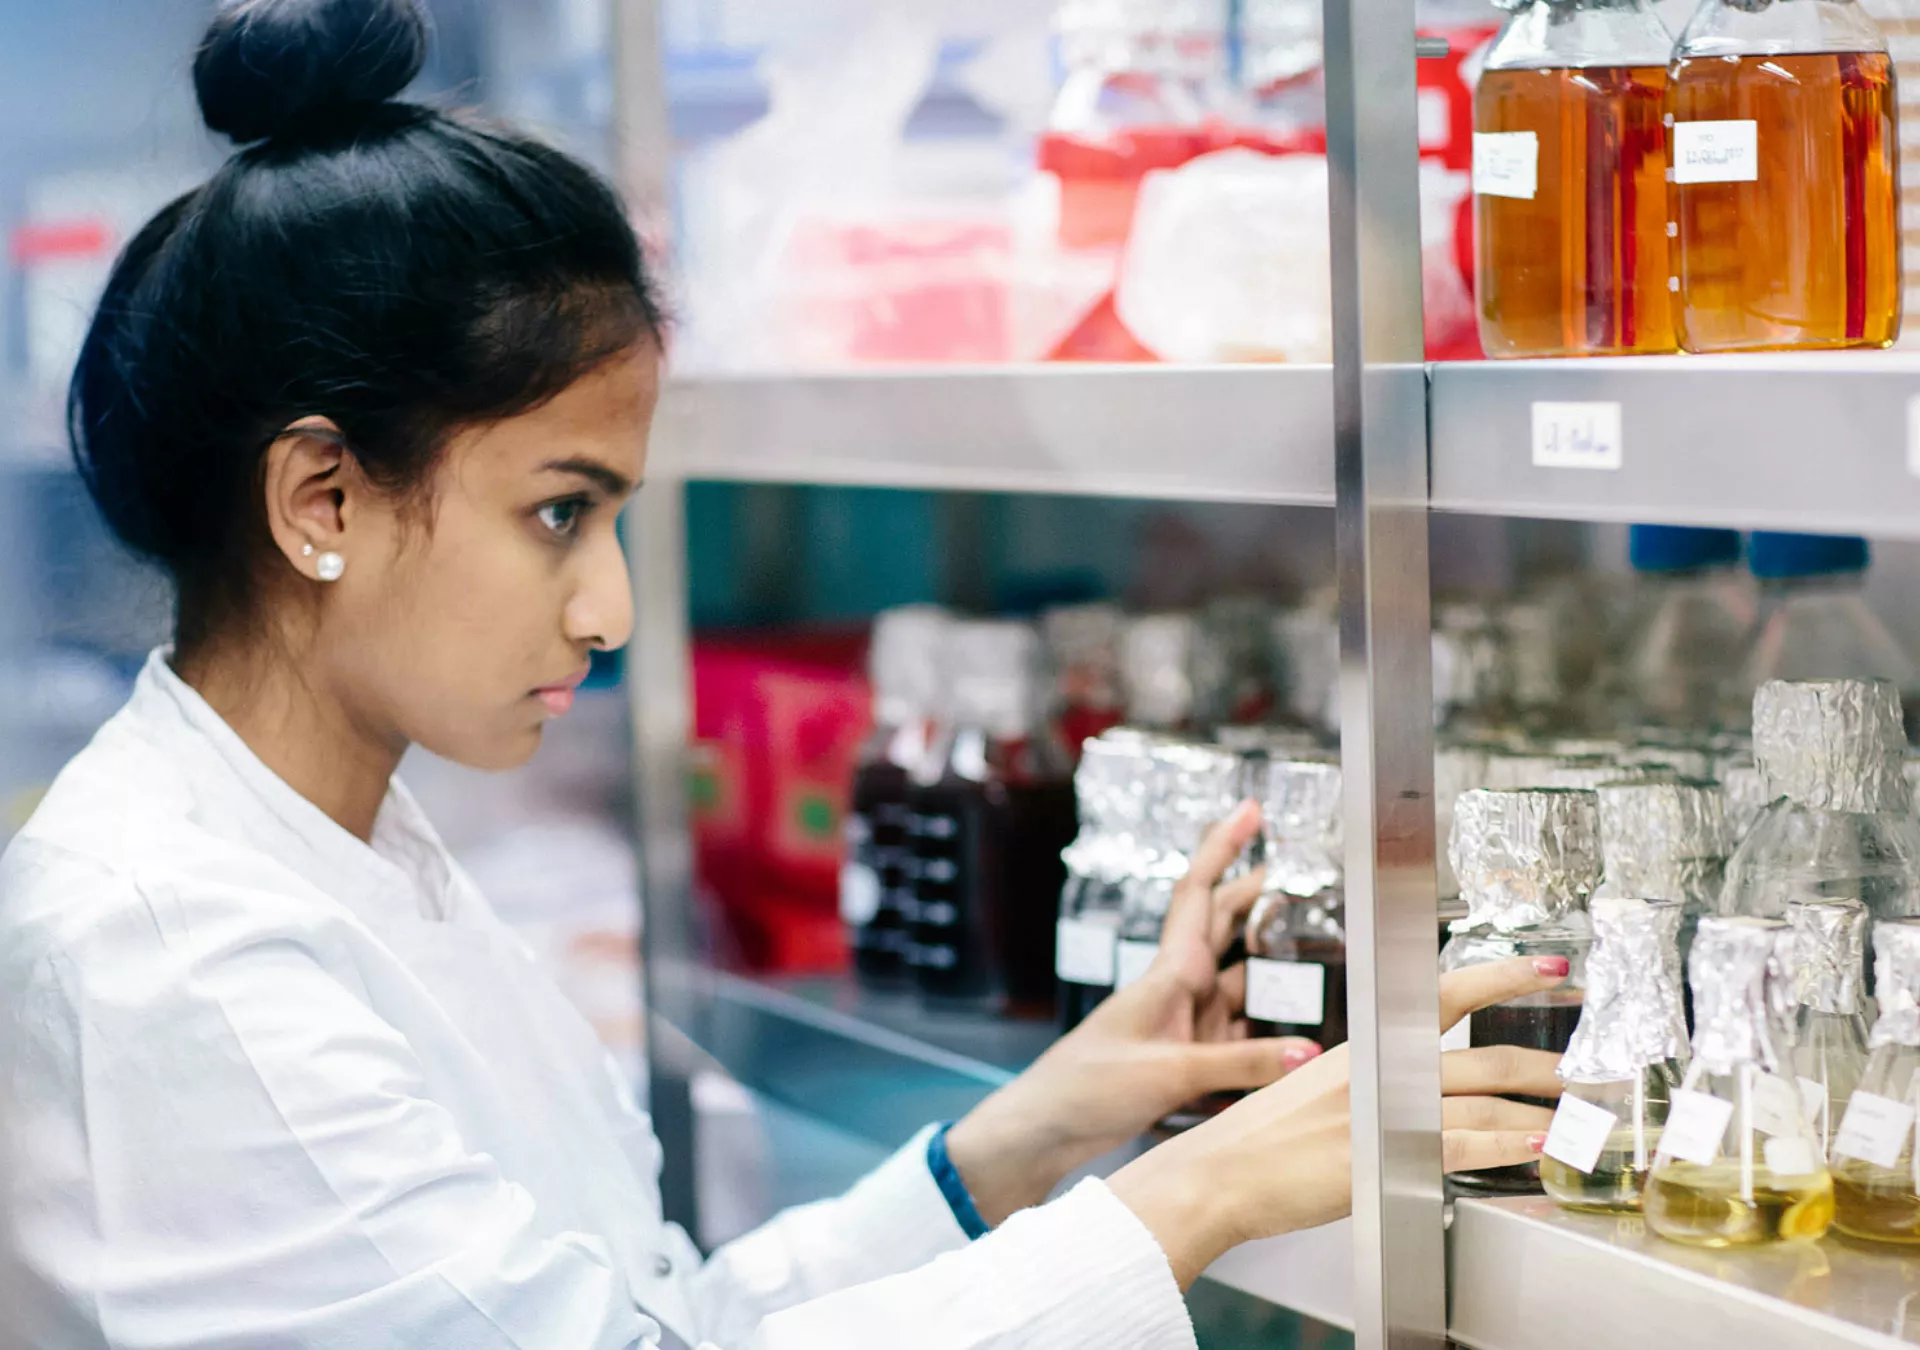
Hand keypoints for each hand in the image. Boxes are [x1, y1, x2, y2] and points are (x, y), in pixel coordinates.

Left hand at [946, 802, 1321, 1224]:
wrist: (1044, 1129)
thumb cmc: (1086, 1088)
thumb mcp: (1169, 1074)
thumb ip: (1241, 1064)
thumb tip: (1308, 1052)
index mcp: (1168, 974)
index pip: (1200, 892)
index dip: (1223, 848)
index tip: (1250, 810)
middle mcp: (1179, 989)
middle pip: (1225, 926)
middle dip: (1258, 895)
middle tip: (1301, 872)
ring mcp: (1185, 1025)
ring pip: (1238, 980)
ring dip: (1270, 963)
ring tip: (1315, 945)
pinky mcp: (1187, 1061)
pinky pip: (1237, 1032)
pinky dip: (1267, 1026)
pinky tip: (1296, 1030)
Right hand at [1107, 955, 1570, 1288]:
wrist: (1216, 1173)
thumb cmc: (1253, 1142)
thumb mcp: (1310, 1092)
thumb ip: (1364, 1090)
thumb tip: (1405, 1100)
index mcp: (1363, 1047)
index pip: (1444, 994)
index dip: (1503, 976)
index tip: (1550, 964)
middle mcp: (1379, 1070)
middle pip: (1482, 1053)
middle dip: (1545, 1060)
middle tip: (1590, 1065)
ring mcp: (1384, 1112)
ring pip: (1484, 1098)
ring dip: (1541, 1108)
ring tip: (1581, 1114)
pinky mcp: (1383, 1156)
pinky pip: (1462, 1144)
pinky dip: (1507, 1143)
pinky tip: (1538, 1145)